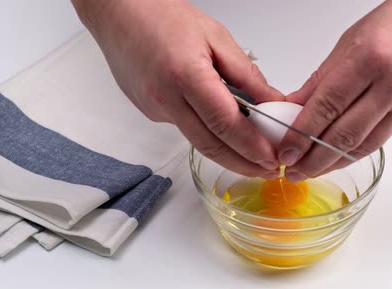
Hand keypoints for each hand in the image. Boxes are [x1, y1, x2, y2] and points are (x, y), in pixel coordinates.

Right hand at [72, 0, 284, 177]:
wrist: (119, 14)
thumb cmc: (163, 15)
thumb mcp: (216, 37)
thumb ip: (246, 74)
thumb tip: (272, 101)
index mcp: (186, 75)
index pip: (225, 123)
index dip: (251, 146)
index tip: (271, 158)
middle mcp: (167, 99)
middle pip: (210, 145)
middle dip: (243, 163)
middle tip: (268, 170)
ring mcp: (155, 109)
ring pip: (198, 141)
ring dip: (228, 154)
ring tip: (254, 155)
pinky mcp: (151, 112)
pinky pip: (185, 128)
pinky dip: (209, 133)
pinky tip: (224, 130)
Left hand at [279, 0, 391, 181]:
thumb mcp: (350, 41)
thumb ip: (321, 79)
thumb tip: (295, 108)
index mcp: (368, 59)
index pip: (326, 106)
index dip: (302, 134)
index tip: (286, 151)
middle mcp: (390, 84)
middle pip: (345, 134)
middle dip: (314, 159)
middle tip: (295, 170)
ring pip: (364, 144)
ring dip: (334, 163)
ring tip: (312, 170)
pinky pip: (381, 139)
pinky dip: (356, 152)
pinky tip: (339, 158)